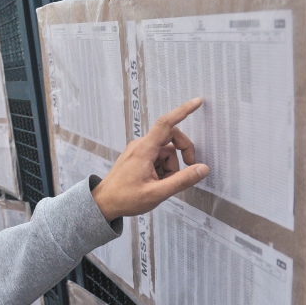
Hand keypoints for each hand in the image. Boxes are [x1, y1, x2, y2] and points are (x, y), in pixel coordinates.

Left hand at [91, 98, 208, 220]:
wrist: (103, 203)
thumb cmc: (124, 198)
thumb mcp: (156, 193)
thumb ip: (181, 181)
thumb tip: (202, 169)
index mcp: (144, 150)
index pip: (166, 124)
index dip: (183, 111)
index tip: (197, 102)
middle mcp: (140, 146)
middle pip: (170, 139)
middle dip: (182, 153)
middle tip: (189, 169)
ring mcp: (138, 151)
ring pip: (165, 151)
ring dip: (171, 166)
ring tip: (162, 185)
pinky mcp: (137, 157)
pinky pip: (157, 157)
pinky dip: (163, 168)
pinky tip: (156, 182)